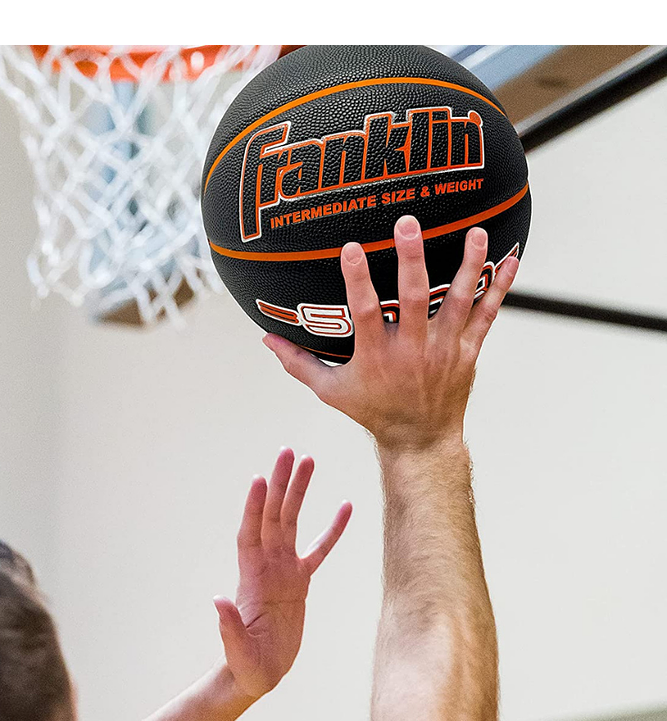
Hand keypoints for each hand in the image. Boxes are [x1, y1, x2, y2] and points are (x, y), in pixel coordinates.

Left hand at [214, 448, 351, 700]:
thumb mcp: (236, 650)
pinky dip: (332, 529)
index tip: (260, 479)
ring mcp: (284, 571)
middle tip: (289, 453)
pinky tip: (346, 506)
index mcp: (251, 579)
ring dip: (299, 493)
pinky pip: (319, 549)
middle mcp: (266, 567)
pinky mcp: (300, 582)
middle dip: (280, 485)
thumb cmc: (244, 665)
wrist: (257, 675)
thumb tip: (218, 600)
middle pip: (273, 517)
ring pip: (293, 523)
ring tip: (309, 461)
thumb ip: (228, 626)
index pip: (251, 535)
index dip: (254, 508)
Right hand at [263, 216, 518, 450]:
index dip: (358, 280)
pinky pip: (487, 315)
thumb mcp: (330, 392)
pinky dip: (499, 288)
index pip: (366, 313)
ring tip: (475, 231)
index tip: (351, 248)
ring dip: (468, 265)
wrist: (421, 440)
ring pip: (459, 301)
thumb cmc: (372, 412)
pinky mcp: (468, 351)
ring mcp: (444, 349)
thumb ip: (298, 363)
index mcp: (377, 356)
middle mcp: (413, 350)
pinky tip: (511, 258)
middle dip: (411, 260)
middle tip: (407, 224)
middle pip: (415, 299)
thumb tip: (266, 339)